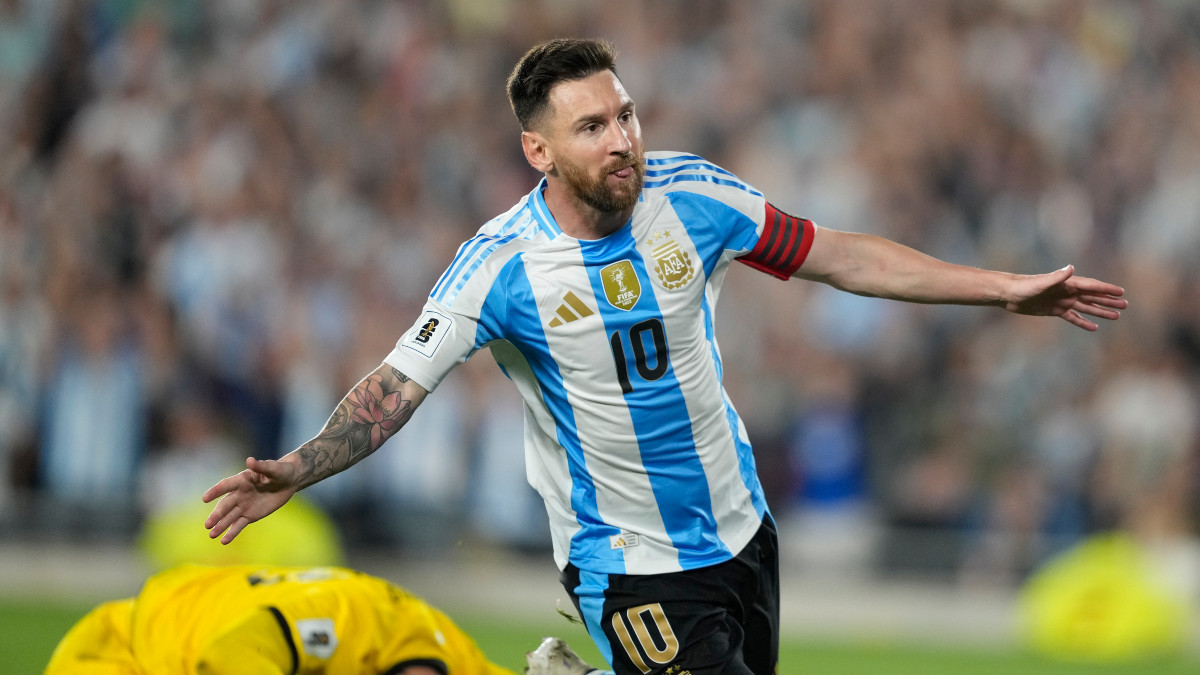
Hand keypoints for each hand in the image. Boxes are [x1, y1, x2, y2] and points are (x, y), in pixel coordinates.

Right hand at [201, 456, 299, 543]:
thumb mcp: (274, 468)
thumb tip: (250, 460)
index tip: (205, 499)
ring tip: (211, 535)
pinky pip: (238, 525)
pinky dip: (231, 533)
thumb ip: (262, 466)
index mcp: (242, 480)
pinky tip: (224, 541)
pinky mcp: (250, 516)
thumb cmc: (280, 471)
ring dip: (220, 526)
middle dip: (216, 515)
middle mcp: (239, 493)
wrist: (289, 481)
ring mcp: (243, 506)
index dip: (215, 491)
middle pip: (225, 505)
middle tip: (207, 525)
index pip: (226, 486)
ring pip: (229, 517)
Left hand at [1004, 265, 1126, 330]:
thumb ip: (1056, 277)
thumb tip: (1071, 268)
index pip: (1091, 286)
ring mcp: (1062, 301)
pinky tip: (1094, 327)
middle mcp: (1067, 291)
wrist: (1008, 294)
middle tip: (1125, 305)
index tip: (1121, 292)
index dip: (1107, 289)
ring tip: (1116, 316)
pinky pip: (1073, 317)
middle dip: (1109, 301)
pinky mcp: (1054, 310)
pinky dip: (1083, 321)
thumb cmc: (1023, 286)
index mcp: (1067, 283)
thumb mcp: (1040, 282)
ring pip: (1086, 307)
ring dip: (1100, 311)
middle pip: (1093, 297)